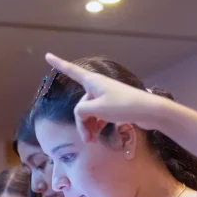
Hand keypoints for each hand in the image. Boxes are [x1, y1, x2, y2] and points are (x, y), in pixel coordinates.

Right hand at [45, 53, 170, 142]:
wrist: (148, 110)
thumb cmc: (122, 106)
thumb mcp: (97, 109)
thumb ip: (82, 111)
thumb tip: (81, 115)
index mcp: (92, 81)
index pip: (71, 71)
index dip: (58, 64)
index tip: (47, 55)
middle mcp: (98, 86)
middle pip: (82, 104)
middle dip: (82, 122)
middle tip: (87, 140)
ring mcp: (106, 96)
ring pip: (90, 112)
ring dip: (89, 127)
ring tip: (92, 141)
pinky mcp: (114, 106)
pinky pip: (99, 115)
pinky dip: (97, 125)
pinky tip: (99, 136)